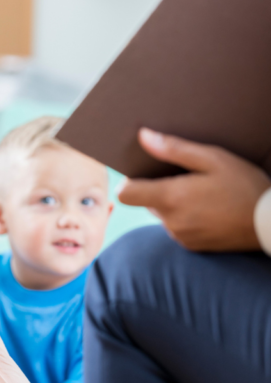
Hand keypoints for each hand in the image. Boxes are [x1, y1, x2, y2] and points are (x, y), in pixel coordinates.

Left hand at [118, 128, 270, 251]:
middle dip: (158, 188)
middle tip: (186, 178)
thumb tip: (142, 137)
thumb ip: (174, 149)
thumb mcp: (213, 159)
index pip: (125, 194)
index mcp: (171, 198)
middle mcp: (170, 221)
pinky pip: (176, 227)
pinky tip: (208, 208)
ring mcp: (180, 235)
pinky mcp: (190, 245)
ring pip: (162, 214)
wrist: (270, 224)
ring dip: (173, 203)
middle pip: (145, 201)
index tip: (144, 173)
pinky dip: (185, 217)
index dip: (130, 181)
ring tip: (202, 193)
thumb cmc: (245, 186)